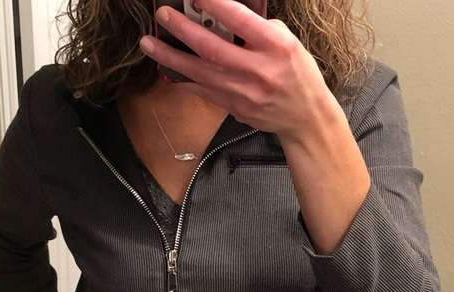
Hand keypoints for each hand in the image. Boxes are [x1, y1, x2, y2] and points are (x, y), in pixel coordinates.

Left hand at [139, 0, 338, 138]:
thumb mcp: (289, 44)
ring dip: (172, 58)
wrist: (304, 118)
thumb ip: (260, 30)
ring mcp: (244, 93)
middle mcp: (258, 70)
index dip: (214, 4)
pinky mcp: (235, 108)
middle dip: (183, 30)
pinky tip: (168, 69)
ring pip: (201, 73)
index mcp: (276, 47)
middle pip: (213, 48)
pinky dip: (184, 79)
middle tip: (163, 15)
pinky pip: (204, 92)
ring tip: (150, 44)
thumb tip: (227, 17)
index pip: (240, 20)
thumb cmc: (298, 76)